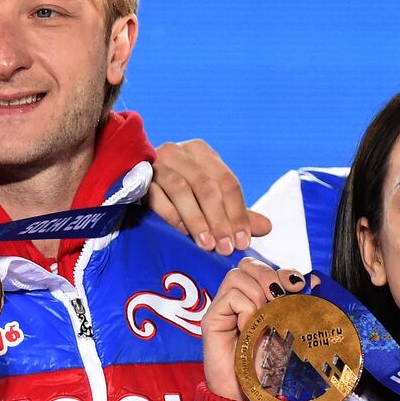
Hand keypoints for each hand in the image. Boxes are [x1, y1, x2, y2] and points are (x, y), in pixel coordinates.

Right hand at [149, 139, 271, 254]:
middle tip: (226, 248)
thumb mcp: (208, 198)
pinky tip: (183, 233)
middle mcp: (180, 152)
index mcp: (202, 152)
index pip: (227, 182)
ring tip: (207, 245)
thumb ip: (235, 212)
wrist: (132, 182)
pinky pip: (157, 197)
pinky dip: (172, 215)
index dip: (238, 213)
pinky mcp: (138, 177)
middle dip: (219, 220)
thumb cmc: (178, 191)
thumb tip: (267, 227)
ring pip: (182, 190)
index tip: (243, 242)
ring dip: (197, 220)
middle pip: (207, 186)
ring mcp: (157, 162)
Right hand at [201, 259, 309, 400]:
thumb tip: (315, 280)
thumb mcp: (289, 331)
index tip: (299, 287)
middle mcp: (237, 300)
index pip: (263, 268)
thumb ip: (297, 306)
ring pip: (237, 275)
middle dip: (269, 273)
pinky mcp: (212, 319)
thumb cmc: (269, 368)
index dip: (282, 271)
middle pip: (247, 263)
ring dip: (258, 293)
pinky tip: (248, 329)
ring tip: (263, 318)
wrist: (250, 396)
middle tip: (280, 296)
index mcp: (256, 300)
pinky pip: (231, 297)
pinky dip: (246, 309)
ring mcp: (222, 309)